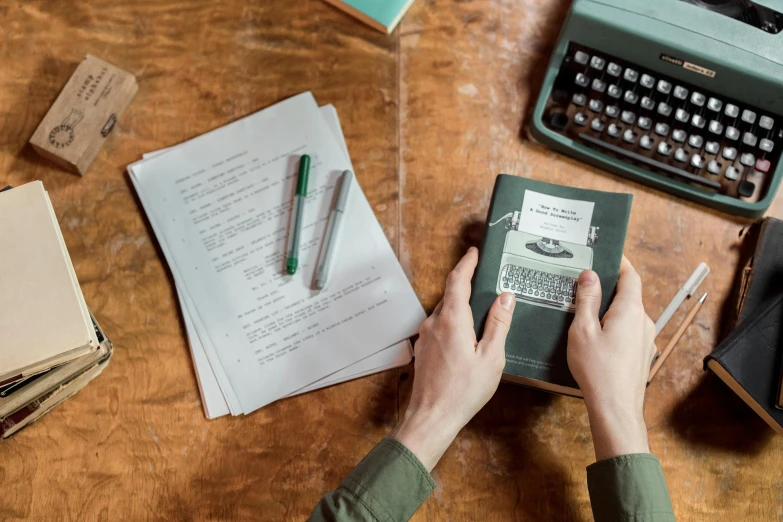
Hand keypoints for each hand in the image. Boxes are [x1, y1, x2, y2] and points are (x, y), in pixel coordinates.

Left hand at [392, 247, 515, 470]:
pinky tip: (465, 335)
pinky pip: (439, 326)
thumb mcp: (491, 357)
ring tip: (480, 310)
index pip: (457, 281)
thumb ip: (498, 324)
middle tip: (484, 279)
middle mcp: (434, 323)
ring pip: (444, 311)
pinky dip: (453, 321)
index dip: (466, 264)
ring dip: (460, 306)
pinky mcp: (423, 348)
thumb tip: (505, 297)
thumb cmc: (464, 391)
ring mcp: (425, 336)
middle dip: (466, 284)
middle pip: (450, 295)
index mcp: (452, 320)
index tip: (474, 253)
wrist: (432, 416)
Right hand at [567, 256, 655, 460]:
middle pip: (629, 295)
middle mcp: (644, 321)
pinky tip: (596, 338)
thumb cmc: (597, 369)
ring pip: (628, 315)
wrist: (616, 409)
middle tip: (585, 284)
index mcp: (631, 310)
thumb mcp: (583, 330)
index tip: (607, 255)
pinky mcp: (642, 355)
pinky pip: (629, 331)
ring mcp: (646, 339)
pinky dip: (614, 327)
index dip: (620, 263)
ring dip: (610, 310)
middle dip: (609, 287)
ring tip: (585, 312)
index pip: (631, 276)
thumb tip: (590, 275)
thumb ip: (587, 300)